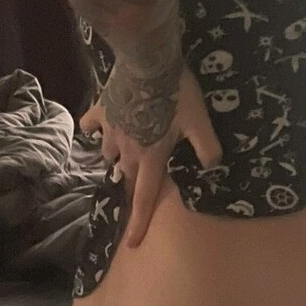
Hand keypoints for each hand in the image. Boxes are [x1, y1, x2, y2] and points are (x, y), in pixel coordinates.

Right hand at [81, 66, 222, 248]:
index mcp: (151, 158)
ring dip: (116, 159)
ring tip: (123, 154)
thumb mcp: (201, 123)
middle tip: (136, 184)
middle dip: (131, 184)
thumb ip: (208, 149)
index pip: (144, 198)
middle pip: (126, 177)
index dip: (138, 223)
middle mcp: (127, 150)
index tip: (130, 244)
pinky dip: (93, 130)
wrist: (148, 61)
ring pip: (108, 155)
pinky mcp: (102, 110)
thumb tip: (214, 168)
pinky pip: (91, 126)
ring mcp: (111, 131)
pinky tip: (97, 128)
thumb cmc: (178, 94)